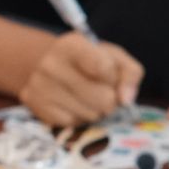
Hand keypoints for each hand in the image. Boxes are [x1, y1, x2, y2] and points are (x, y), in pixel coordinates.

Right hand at [19, 32, 143, 126]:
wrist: (49, 65)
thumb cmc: (89, 61)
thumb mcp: (113, 57)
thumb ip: (130, 74)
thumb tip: (125, 100)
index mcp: (72, 45)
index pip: (103, 68)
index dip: (113, 77)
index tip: (109, 74)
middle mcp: (51, 64)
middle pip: (102, 98)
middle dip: (110, 99)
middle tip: (101, 90)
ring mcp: (41, 87)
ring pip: (90, 115)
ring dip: (95, 111)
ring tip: (86, 98)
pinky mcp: (38, 107)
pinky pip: (73, 124)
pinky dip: (79, 118)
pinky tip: (73, 105)